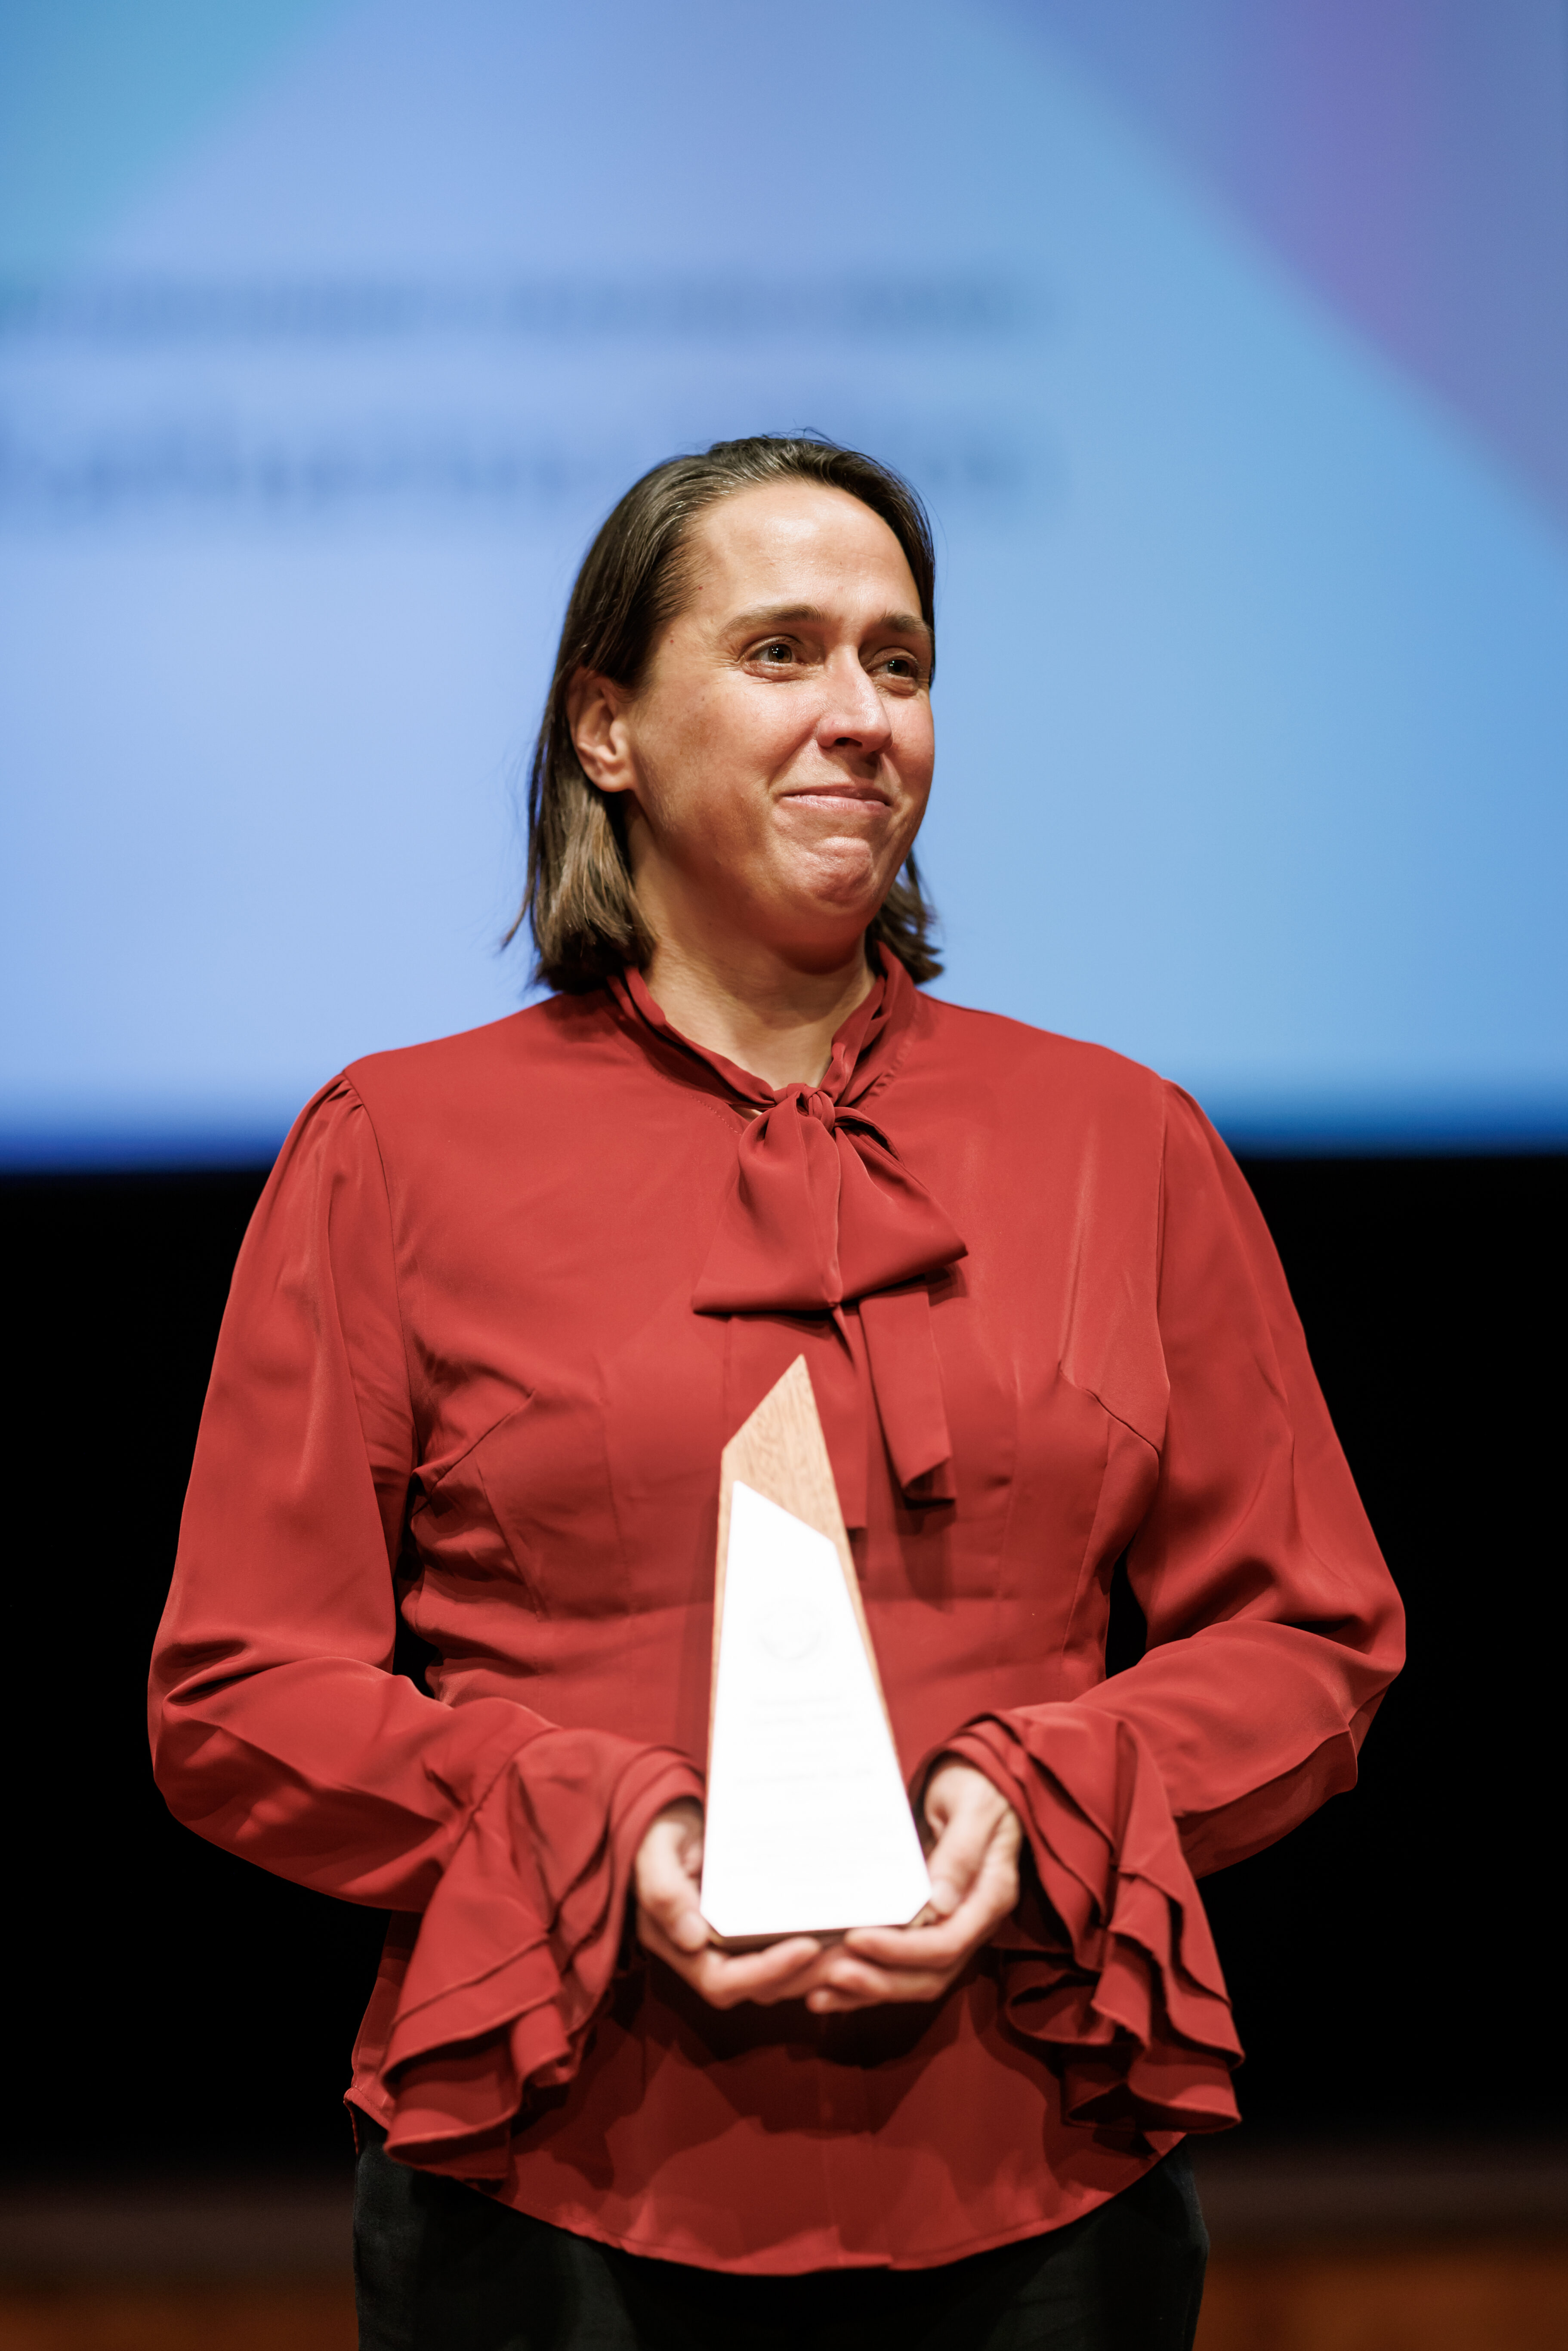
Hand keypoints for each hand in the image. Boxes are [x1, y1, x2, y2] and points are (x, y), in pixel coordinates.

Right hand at [633, 1799, 832, 2008]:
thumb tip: (692, 1938)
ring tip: (856, 1947)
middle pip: (758, 1987)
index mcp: (677, 1943)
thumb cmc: (658, 1829)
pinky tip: (843, 1931)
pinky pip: (781, 1951)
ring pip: (776, 1977)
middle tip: (850, 1954)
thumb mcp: (654, 1850)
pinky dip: (812, 1951)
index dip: (767, 1971)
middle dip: (805, 1976)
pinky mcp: (747, 1932)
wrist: (666, 1814)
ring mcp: (727, 1946)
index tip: (808, 1946)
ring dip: (815, 1970)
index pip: (723, 1980)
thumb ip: (664, 1891)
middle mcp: (704, 1955)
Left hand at [803, 1759, 1021, 2015]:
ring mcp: (955, 1929)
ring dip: (871, 1990)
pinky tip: (834, 1987)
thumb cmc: (976, 1788)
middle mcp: (974, 1922)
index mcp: (989, 1896)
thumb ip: (960, 1854)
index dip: (902, 1951)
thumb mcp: (971, 1809)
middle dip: (880, 1980)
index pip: (947, 1943)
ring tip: (821, 1992)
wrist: (981, 1783)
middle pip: (931, 1974)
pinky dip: (872, 1979)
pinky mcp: (934, 1928)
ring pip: (916, 1980)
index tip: (857, 1939)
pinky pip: (906, 1967)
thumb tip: (940, 1904)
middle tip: (830, 1974)